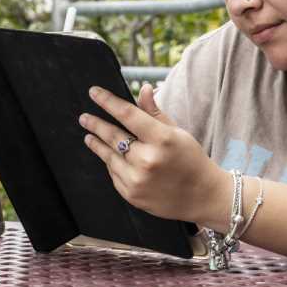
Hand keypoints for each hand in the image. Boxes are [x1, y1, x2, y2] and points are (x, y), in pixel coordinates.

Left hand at [79, 84, 229, 225]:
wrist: (202, 196)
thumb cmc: (191, 160)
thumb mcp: (177, 133)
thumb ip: (155, 113)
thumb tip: (143, 89)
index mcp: (162, 139)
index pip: (128, 114)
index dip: (108, 102)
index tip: (94, 93)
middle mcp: (147, 160)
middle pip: (113, 136)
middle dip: (95, 124)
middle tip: (84, 117)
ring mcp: (138, 180)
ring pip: (109, 156)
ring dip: (97, 144)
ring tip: (89, 136)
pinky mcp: (132, 195)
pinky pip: (114, 174)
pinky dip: (111, 163)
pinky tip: (108, 156)